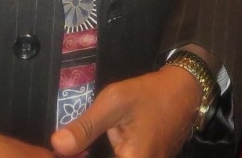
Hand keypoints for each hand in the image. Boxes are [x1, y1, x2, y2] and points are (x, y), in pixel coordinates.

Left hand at [52, 65, 199, 157]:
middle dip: (90, 152)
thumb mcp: (114, 102)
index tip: (68, 152)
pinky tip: (107, 139)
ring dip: (104, 151)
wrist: (185, 91)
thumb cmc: (149, 95)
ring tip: (98, 136)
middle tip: (74, 145)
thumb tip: (57, 145)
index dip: (82, 157)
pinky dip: (117, 153)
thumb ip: (86, 126)